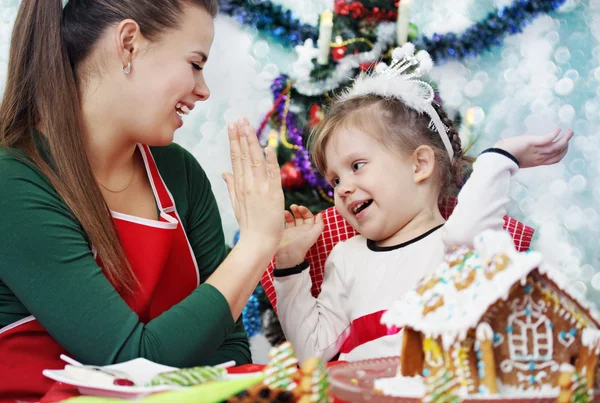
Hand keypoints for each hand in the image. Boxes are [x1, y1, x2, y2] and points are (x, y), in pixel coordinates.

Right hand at [223, 118, 284, 252]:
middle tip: (240, 119)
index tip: (232, 126)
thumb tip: (224, 173)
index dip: (234, 141)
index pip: (236, 158)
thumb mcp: (236, 204)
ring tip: (249, 126)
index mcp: (239, 185)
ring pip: (255, 160)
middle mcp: (247, 184)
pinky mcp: (273, 194)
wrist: (257, 242)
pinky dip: (270, 161)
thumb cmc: (248, 225)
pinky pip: (272, 174)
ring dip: (252, 142)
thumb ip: (231, 186)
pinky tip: (267, 147)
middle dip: (241, 135)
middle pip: (243, 155)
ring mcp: (260, 188)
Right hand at [276, 205, 324, 268]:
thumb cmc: (302, 244)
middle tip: (294, 206)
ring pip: (293, 218)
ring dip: (292, 212)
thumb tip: (320, 214)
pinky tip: (284, 214)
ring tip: (288, 209)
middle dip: (298, 210)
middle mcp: (301, 229)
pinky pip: (285, 222)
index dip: (305, 211)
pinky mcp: (285, 232)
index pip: (309, 216)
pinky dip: (285, 216)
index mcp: (309, 229)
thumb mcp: (314, 234)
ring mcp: (292, 230)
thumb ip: (319, 224)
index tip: (300, 208)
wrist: (288, 254)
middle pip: (301, 216)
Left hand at [494, 128, 573, 168]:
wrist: (498, 156)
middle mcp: (539, 158)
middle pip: (558, 153)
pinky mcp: (531, 143)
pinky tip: (558, 129)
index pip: (554, 159)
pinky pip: (547, 139)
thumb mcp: (521, 157)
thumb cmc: (506, 155)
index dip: (562, 153)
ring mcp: (536, 151)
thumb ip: (528, 155)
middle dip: (566, 144)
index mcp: (536, 162)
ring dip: (565, 138)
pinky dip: (554, 134)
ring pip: (556, 146)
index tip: (566, 145)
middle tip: (570, 135)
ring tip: (569, 131)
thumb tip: (529, 149)